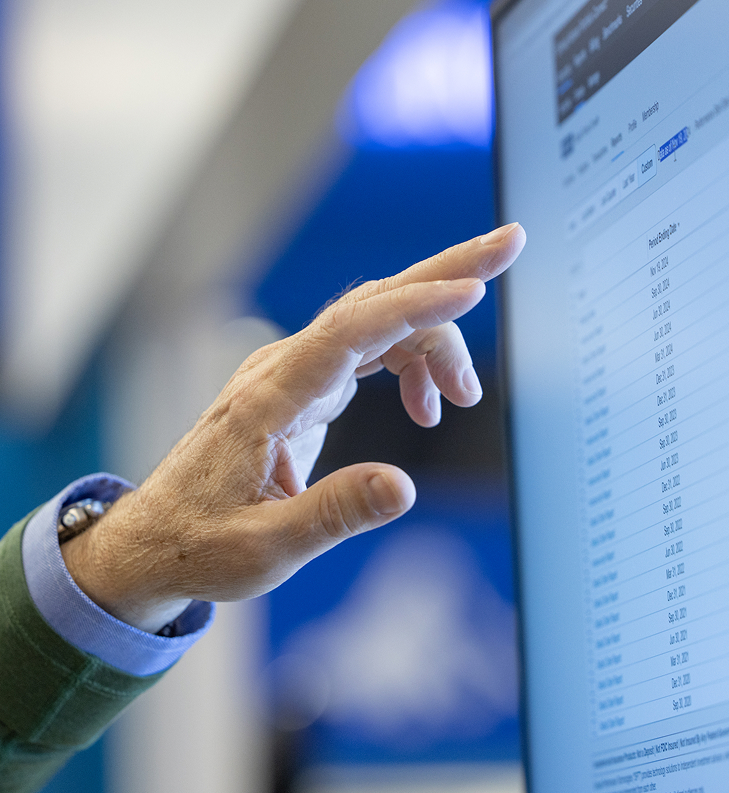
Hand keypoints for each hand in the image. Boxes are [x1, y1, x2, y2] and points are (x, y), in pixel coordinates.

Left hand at [61, 223, 525, 631]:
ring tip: (465, 395)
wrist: (156, 539)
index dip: (415, 307)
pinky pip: (364, 352)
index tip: (475, 289)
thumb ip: (334, 514)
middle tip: (508, 245)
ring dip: (431, 338)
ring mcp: (290, 375)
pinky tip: (425, 404)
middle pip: (370, 302)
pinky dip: (407, 364)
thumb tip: (405, 487)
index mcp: (267, 400)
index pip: (350, 332)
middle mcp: (280, 371)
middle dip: (442, 272)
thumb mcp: (265, 547)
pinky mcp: (300, 389)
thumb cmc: (200, 544)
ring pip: (374, 323)